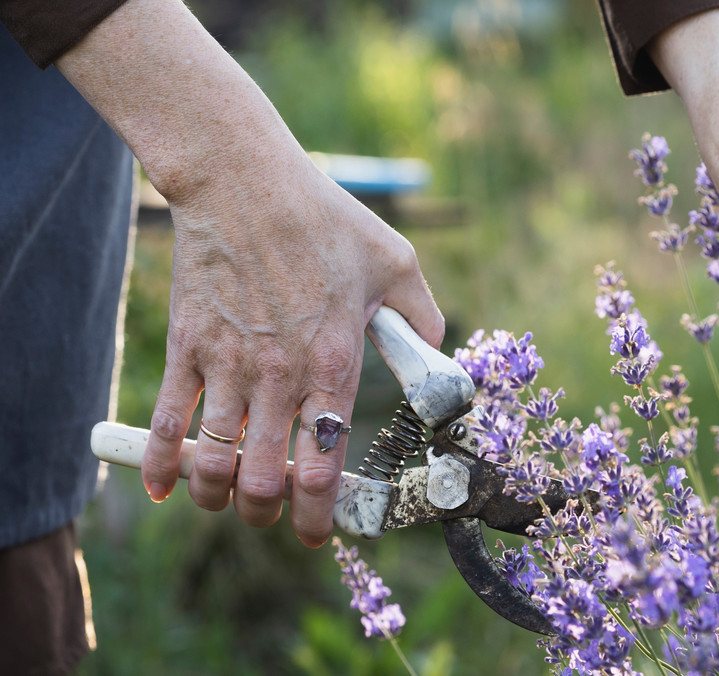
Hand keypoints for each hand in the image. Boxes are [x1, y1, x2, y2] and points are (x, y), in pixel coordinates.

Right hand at [57, 0, 443, 544]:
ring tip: (225, 500)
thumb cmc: (325, 218)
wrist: (243, 180)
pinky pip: (166, 422)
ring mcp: (227, 364)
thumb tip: (436, 356)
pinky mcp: (188, 346)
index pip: (326, 465)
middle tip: (271, 512)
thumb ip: (421, 317)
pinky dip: (160, 465)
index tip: (320, 534)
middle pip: (262, 480)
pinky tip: (165, 489)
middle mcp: (279, 375)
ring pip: (212, 463)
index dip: (321, 515)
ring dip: (216, 497)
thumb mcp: (397, 262)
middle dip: (264, 513)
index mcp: (335, 362)